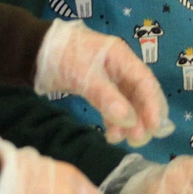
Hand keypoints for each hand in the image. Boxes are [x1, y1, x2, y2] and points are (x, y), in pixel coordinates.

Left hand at [34, 19, 171, 145]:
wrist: (35, 52)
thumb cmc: (62, 56)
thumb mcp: (83, 75)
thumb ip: (106, 97)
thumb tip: (129, 120)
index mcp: (122, 56)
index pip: (145, 82)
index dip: (153, 105)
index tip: (156, 128)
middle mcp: (120, 68)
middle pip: (140, 94)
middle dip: (144, 117)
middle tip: (141, 139)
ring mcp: (110, 79)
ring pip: (128, 103)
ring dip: (130, 122)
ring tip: (126, 141)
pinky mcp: (98, 90)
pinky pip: (112, 107)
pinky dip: (114, 122)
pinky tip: (113, 136)